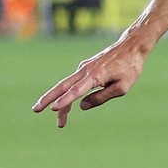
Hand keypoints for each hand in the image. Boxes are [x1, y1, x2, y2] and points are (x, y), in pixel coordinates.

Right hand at [32, 41, 148, 127]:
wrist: (131, 46)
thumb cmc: (130, 68)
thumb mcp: (122, 87)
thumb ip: (101, 97)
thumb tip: (82, 107)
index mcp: (95, 76)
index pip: (76, 90)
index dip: (65, 100)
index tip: (54, 108)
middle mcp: (85, 71)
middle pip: (62, 86)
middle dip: (47, 99)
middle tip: (35, 110)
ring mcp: (84, 68)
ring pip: (65, 85)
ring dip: (57, 100)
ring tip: (59, 121)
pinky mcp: (85, 68)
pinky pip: (73, 83)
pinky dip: (67, 94)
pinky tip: (67, 105)